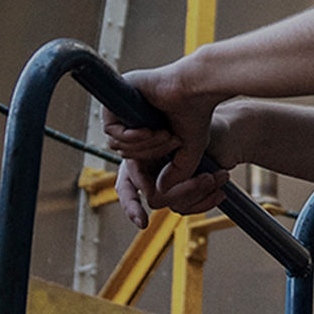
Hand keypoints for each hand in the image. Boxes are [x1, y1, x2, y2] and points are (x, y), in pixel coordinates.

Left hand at [104, 60, 229, 227]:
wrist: (201, 89)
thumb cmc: (198, 116)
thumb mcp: (189, 155)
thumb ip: (176, 175)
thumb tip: (156, 196)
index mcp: (147, 147)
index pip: (129, 183)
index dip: (131, 205)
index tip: (142, 223)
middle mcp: (133, 133)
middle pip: (122, 173)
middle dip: (147, 173)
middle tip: (165, 168)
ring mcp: (123, 117)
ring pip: (120, 153)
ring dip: (147, 149)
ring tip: (169, 136)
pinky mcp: (117, 100)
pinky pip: (112, 132)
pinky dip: (133, 137)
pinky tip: (154, 130)